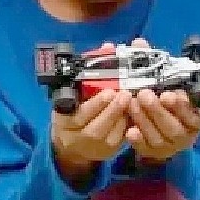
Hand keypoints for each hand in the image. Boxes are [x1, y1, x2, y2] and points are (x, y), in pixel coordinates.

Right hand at [52, 42, 131, 181]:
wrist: (72, 142)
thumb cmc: (73, 109)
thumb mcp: (74, 90)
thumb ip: (90, 70)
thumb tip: (108, 47)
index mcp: (64, 120)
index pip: (78, 114)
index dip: (95, 104)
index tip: (109, 92)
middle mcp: (76, 137)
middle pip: (96, 128)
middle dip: (113, 110)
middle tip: (126, 94)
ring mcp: (93, 148)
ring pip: (110, 136)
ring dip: (124, 118)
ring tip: (133, 102)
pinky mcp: (108, 152)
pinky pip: (120, 140)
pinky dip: (129, 126)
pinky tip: (135, 113)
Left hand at [126, 38, 199, 162]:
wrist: (158, 129)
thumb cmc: (165, 101)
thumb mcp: (165, 83)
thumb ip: (155, 65)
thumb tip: (139, 42)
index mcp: (195, 116)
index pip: (195, 114)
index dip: (183, 106)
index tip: (169, 94)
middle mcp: (186, 133)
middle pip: (174, 127)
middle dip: (158, 111)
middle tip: (144, 94)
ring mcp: (169, 146)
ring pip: (159, 138)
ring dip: (145, 121)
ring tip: (133, 104)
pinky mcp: (153, 153)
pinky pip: (145, 148)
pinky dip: (138, 140)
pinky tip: (130, 130)